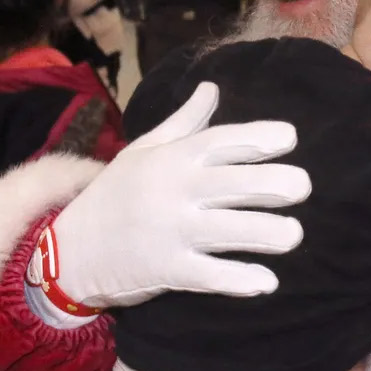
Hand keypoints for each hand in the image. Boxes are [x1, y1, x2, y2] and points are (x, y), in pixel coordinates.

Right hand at [51, 81, 310, 307]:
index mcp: (175, 159)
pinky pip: (211, 275)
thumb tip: (212, 88)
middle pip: (238, 182)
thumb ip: (184, 123)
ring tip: (292, 235)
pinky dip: (240, 280)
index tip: (290, 139)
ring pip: (232, 229)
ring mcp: (173, 231)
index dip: (261, 137)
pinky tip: (266, 282)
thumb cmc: (114, 196)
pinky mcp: (168, 270)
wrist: (67, 251)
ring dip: (269, 233)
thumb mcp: (142, 151)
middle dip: (277, 184)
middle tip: (303, 188)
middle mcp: (177, 190)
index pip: (224, 141)